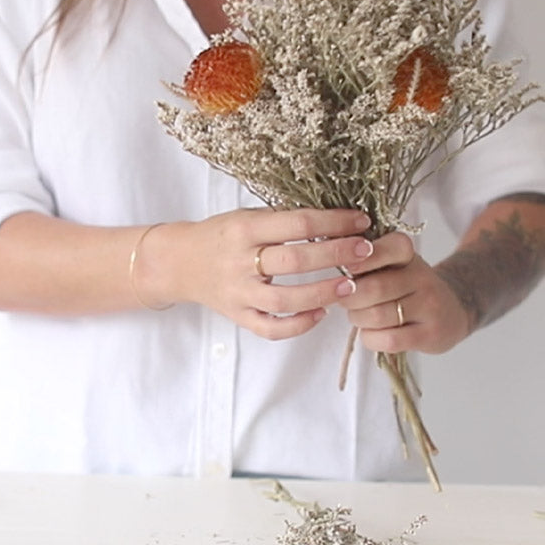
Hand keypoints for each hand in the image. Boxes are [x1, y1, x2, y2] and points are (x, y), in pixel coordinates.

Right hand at [159, 208, 374, 339]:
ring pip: (286, 299)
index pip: (298, 223)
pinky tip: (320, 313)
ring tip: (351, 284)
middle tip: (366, 250)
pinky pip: (270, 328)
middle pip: (296, 260)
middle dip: (337, 254)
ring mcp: (239, 292)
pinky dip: (298, 324)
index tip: (360, 221)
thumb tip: (336, 218)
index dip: (334, 223)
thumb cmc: (221, 234)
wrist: (178, 262)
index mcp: (244, 228)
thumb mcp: (247, 216)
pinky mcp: (238, 316)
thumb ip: (283, 219)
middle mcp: (240, 261)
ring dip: (323, 292)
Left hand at [338, 232, 474, 353]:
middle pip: (374, 288)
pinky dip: (371, 338)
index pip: (385, 249)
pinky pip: (389, 340)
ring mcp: (429, 306)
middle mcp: (421, 276)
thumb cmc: (407, 284)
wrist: (453, 309)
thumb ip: (362, 257)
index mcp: (407, 253)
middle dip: (349, 298)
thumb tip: (325, 253)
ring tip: (359, 316)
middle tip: (344, 299)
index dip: (360, 260)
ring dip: (358, 319)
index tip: (346, 269)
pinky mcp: (431, 334)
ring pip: (378, 316)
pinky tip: (372, 333)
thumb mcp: (391, 262)